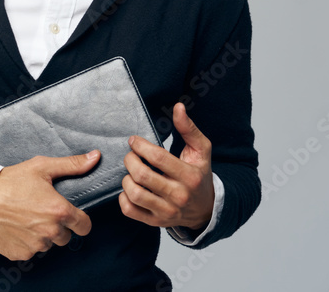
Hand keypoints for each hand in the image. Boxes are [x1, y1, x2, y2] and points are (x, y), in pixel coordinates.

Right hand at [0, 151, 99, 260]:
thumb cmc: (10, 182)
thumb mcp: (41, 167)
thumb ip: (71, 165)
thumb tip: (95, 157)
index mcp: (59, 211)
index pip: (85, 226)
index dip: (79, 220)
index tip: (70, 214)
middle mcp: (50, 232)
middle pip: (66, 236)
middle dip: (58, 226)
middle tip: (41, 211)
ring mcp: (35, 245)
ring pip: (48, 244)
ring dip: (42, 235)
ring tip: (27, 217)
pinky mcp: (21, 253)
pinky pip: (30, 251)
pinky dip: (26, 242)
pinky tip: (17, 227)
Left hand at [119, 102, 214, 230]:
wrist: (205, 210)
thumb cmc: (200, 175)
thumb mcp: (201, 151)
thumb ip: (188, 129)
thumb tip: (178, 107)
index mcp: (190, 177)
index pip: (158, 158)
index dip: (140, 146)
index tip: (134, 141)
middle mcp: (179, 196)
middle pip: (142, 175)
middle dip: (130, 160)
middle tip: (131, 155)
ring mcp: (166, 211)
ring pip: (134, 193)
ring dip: (126, 178)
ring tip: (131, 172)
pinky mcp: (155, 221)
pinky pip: (130, 210)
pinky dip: (123, 197)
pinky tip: (130, 188)